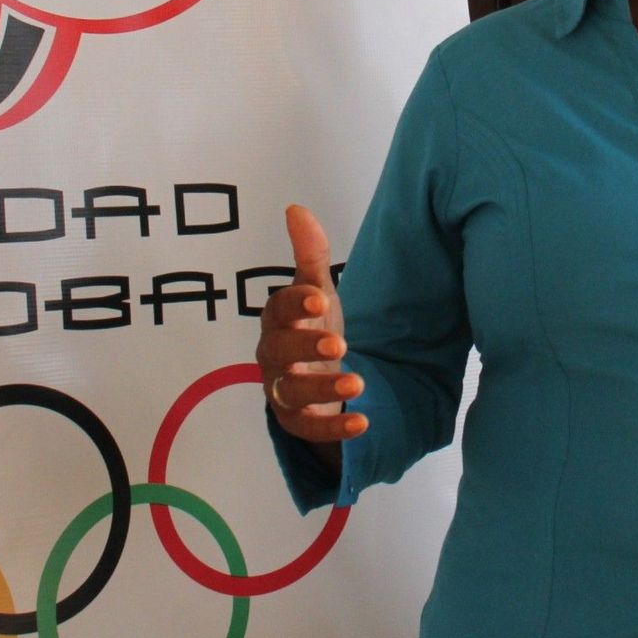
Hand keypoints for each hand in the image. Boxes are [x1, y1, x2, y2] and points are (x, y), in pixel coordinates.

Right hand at [256, 204, 367, 448]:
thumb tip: (295, 208)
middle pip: (279, 351)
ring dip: (323, 389)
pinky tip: (363, 423)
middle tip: (338, 344)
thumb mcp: (319, 291)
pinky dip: (335, 429)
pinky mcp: (297, 422)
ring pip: (292, 392)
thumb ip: (309, 254)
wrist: (319, 376)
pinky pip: (309, 429)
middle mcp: (274, 356)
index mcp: (278, 321)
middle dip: (306, 347)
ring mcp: (282, 391)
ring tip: (357, 383)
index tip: (320, 298)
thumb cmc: (314, 328)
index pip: (277, 309)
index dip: (295, 303)